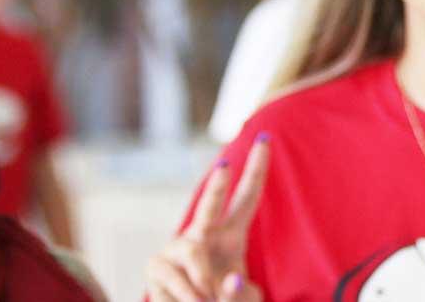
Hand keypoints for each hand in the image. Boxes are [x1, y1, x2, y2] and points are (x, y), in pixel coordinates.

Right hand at [148, 135, 270, 301]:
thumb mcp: (243, 300)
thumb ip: (240, 294)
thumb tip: (230, 280)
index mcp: (232, 237)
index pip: (247, 198)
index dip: (256, 170)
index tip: (266, 139)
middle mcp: (203, 236)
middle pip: (210, 205)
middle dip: (218, 186)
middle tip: (226, 166)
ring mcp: (177, 249)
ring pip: (194, 254)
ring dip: (204, 284)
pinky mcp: (157, 266)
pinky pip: (176, 278)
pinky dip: (188, 298)